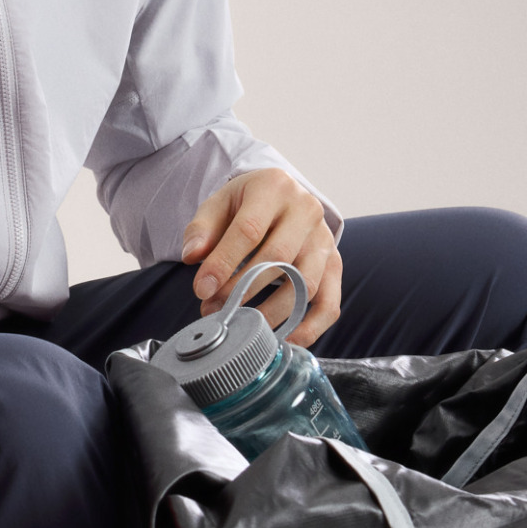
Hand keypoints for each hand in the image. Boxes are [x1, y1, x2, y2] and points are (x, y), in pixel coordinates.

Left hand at [180, 168, 340, 347]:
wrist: (281, 197)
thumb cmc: (246, 204)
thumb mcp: (219, 204)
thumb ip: (202, 230)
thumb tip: (192, 257)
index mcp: (274, 188)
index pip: (249, 230)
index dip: (224, 263)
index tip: (201, 289)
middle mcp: (306, 211)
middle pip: (278, 257)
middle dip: (242, 289)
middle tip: (215, 309)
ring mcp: (324, 240)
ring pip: (304, 283)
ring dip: (270, 311)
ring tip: (240, 326)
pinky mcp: (334, 265)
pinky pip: (329, 302)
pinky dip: (310, 327)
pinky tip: (285, 340)